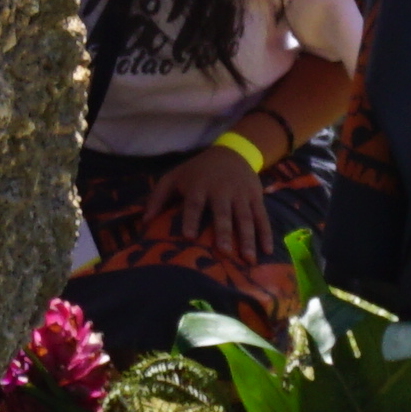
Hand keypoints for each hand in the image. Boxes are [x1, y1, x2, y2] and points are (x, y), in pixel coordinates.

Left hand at [160, 147, 294, 319]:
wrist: (232, 152)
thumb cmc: (197, 171)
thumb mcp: (174, 177)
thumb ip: (157, 197)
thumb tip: (144, 221)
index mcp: (199, 186)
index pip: (194, 204)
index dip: (191, 219)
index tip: (188, 237)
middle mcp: (221, 190)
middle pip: (222, 213)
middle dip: (223, 232)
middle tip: (223, 252)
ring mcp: (241, 195)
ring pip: (245, 218)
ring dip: (247, 238)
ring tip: (248, 259)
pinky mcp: (256, 198)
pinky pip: (262, 217)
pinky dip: (265, 234)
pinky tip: (266, 251)